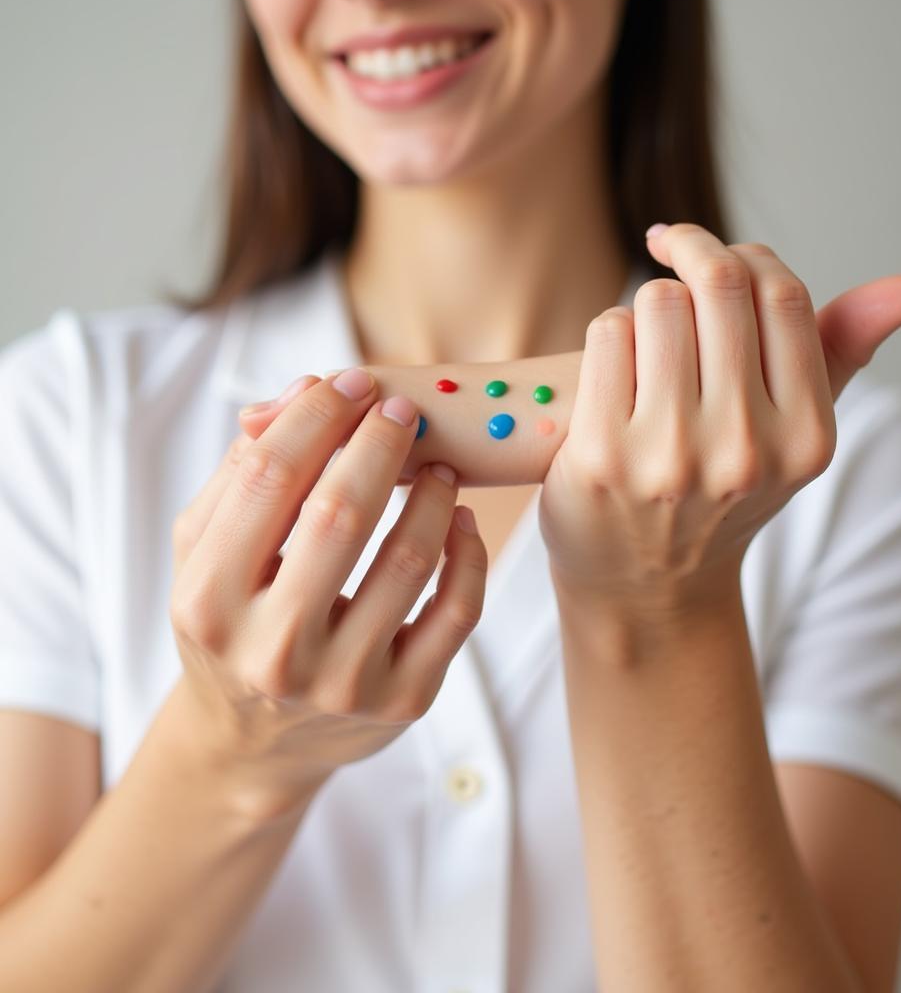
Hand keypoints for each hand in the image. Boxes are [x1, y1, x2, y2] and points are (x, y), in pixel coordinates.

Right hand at [169, 372, 485, 819]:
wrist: (253, 741)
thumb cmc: (231, 625)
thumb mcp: (204, 554)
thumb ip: (241, 472)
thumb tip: (303, 391)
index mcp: (209, 602)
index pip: (268, 479)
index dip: (316, 416)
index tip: (350, 384)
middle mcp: (274, 650)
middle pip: (340, 515)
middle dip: (378, 444)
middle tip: (400, 412)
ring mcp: (344, 683)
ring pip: (409, 561)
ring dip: (431, 495)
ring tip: (435, 465)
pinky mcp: (404, 700)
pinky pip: (458, 612)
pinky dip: (470, 553)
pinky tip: (459, 518)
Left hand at [537, 222, 900, 622]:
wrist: (647, 585)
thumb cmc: (719, 496)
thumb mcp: (791, 435)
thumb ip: (843, 352)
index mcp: (805, 439)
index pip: (783, 296)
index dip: (746, 255)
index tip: (717, 254)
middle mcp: (744, 449)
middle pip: (719, 284)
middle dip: (692, 255)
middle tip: (671, 253)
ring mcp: (671, 455)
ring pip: (659, 302)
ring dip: (649, 302)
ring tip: (647, 337)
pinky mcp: (602, 456)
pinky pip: (608, 334)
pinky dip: (610, 334)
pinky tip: (614, 368)